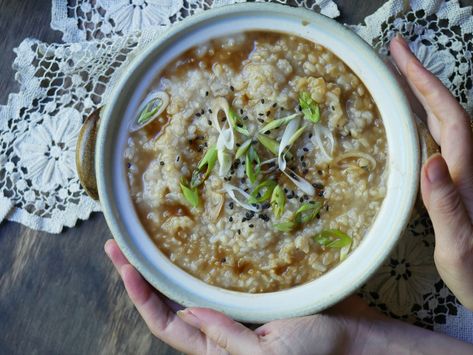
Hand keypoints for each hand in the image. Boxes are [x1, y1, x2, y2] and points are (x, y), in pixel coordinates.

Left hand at [105, 239, 472, 353]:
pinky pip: (219, 277)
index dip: (139, 294)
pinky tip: (197, 241)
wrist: (356, 340)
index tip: (122, 262)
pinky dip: (202, 261)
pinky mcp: (253, 294)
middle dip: (142, 274)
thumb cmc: (316, 354)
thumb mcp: (268, 354)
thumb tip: (185, 313)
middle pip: (169, 300)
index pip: (165, 322)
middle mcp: (219, 328)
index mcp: (216, 349)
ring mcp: (235, 309)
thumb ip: (227, 340)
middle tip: (120, 243)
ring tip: (147, 240)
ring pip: (191, 286)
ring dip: (168, 265)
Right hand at [390, 36, 472, 309]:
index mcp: (467, 174)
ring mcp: (460, 172)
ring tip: (394, 77)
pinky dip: (417, 119)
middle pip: (444, 108)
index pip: (448, 114)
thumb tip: (431, 164)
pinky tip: (405, 119)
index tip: (401, 55)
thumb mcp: (458, 247)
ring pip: (440, 121)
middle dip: (419, 77)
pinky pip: (433, 139)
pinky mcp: (453, 181)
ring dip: (418, 94)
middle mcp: (466, 166)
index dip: (425, 82)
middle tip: (393, 52)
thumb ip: (447, 207)